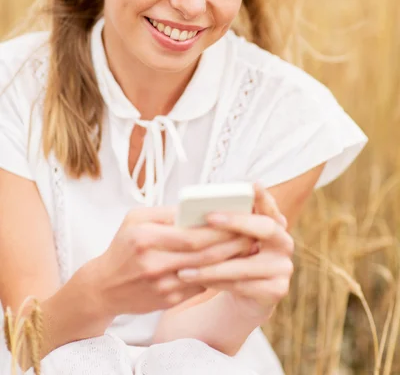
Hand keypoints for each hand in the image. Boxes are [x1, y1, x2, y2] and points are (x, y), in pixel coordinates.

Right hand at [90, 205, 254, 317]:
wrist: (104, 287)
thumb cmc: (123, 245)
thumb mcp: (135, 219)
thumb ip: (166, 212)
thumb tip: (199, 209)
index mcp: (145, 237)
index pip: (191, 233)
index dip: (219, 229)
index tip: (239, 220)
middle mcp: (153, 262)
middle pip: (203, 254)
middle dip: (232, 244)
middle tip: (253, 234)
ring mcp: (162, 285)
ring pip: (206, 272)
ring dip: (231, 261)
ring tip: (248, 248)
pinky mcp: (168, 300)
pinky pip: (200, 286)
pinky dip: (218, 275)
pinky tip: (233, 265)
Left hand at [177, 184, 293, 320]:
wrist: (244, 296)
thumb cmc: (231, 258)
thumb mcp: (228, 238)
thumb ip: (224, 222)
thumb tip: (197, 210)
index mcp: (274, 222)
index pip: (270, 204)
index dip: (263, 195)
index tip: (251, 184)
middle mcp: (284, 242)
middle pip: (266, 227)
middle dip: (236, 221)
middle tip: (209, 216)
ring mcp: (283, 267)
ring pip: (245, 264)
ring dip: (212, 265)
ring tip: (184, 265)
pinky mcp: (277, 290)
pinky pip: (242, 285)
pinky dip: (215, 282)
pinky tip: (194, 279)